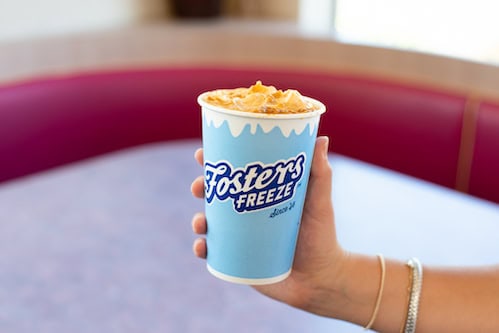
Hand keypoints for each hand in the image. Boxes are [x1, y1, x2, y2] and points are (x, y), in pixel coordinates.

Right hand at [190, 136, 347, 314]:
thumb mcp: (320, 203)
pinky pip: (214, 253)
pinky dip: (203, 249)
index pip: (236, 173)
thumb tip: (320, 138)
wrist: (321, 279)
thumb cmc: (322, 237)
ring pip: (211, 223)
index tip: (203, 155)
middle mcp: (248, 213)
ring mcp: (241, 237)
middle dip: (202, 187)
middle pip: (217, 195)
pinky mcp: (238, 259)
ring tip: (201, 223)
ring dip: (198, 219)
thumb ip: (320, 173)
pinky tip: (202, 247)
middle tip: (199, 186)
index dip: (216, 162)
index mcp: (262, 194)